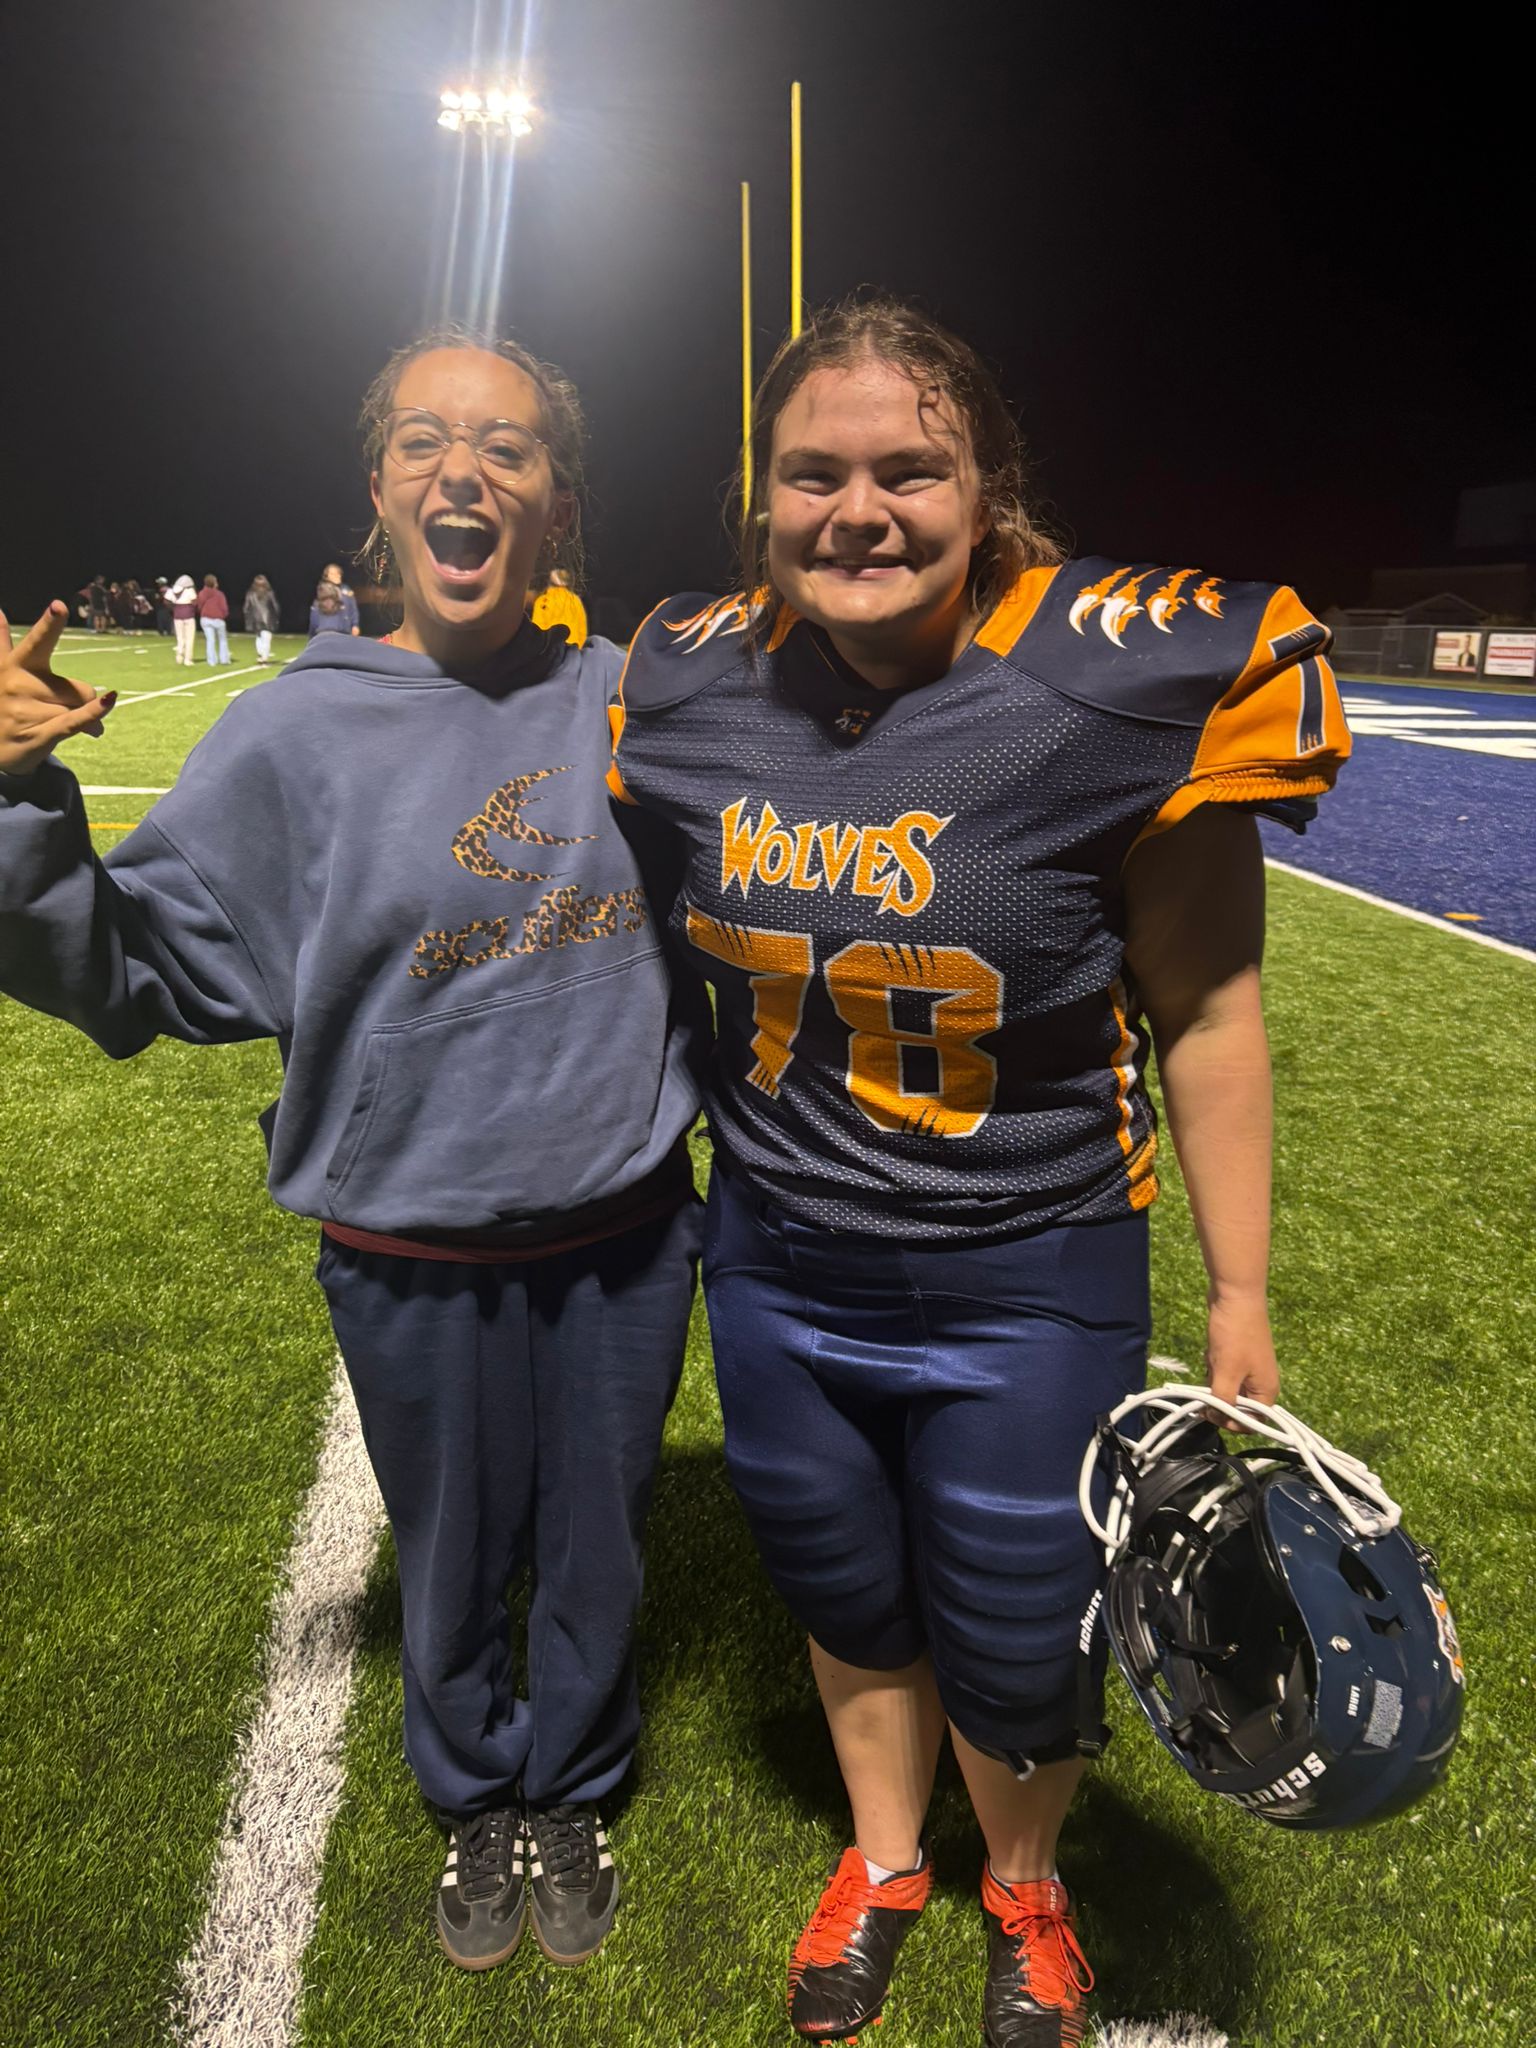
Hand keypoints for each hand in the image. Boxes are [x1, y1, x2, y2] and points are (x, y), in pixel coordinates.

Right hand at [0, 602, 115, 775]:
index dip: (50, 625)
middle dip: (84, 700)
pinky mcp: (38, 734)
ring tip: (74, 725)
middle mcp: (20, 685)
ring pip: (78, 708)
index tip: (59, 606)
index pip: (36, 642)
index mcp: (14, 665)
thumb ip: (1, 643)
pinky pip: (74, 721)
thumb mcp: (2, 672)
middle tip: (79, 707)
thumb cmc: (6, 707)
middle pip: (77, 688)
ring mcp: (27, 711)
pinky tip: (108, 702)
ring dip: (87, 719)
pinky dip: (92, 714)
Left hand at [1203, 1291, 1279, 1429]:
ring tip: (1213, 1358)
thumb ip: (1222, 1401)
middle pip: (1236, 1406)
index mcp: (1266, 1391)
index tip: (1210, 1412)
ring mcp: (1249, 1367)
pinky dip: (1213, 1364)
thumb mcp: (1227, 1373)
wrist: (1235, 1294)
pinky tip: (1211, 1350)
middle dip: (1218, 1395)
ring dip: (1213, 1377)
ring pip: (1225, 1387)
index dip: (1230, 1423)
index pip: (1251, 1423)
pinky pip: (1221, 1370)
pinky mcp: (1237, 1355)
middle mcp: (1261, 1382)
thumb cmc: (1235, 1335)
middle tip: (1209, 1379)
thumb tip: (1215, 1416)